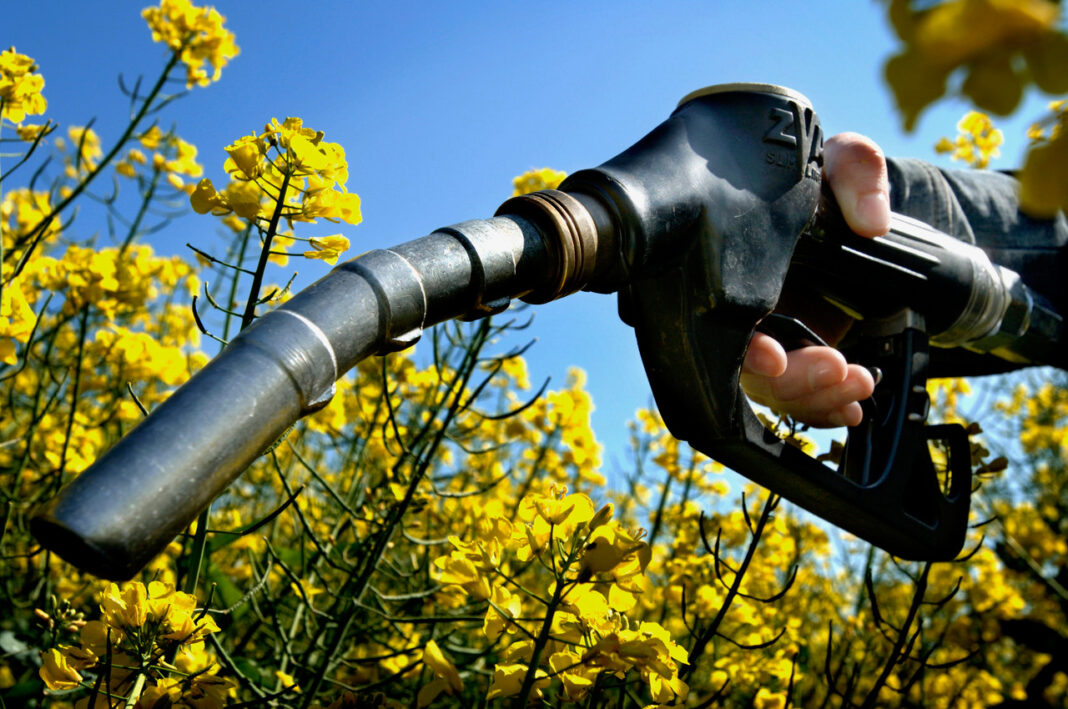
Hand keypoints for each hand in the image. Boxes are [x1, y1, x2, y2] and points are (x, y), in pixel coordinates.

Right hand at [740, 133, 889, 426]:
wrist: (839, 207)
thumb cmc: (823, 180)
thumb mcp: (843, 160)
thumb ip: (858, 171)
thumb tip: (873, 221)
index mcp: (733, 265)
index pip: (721, 320)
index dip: (744, 349)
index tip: (775, 358)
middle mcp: (739, 306)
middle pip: (746, 370)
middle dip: (792, 381)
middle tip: (839, 367)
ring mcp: (765, 334)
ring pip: (772, 391)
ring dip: (815, 397)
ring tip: (860, 382)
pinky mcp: (791, 352)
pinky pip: (795, 396)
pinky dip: (822, 407)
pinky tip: (851, 405)